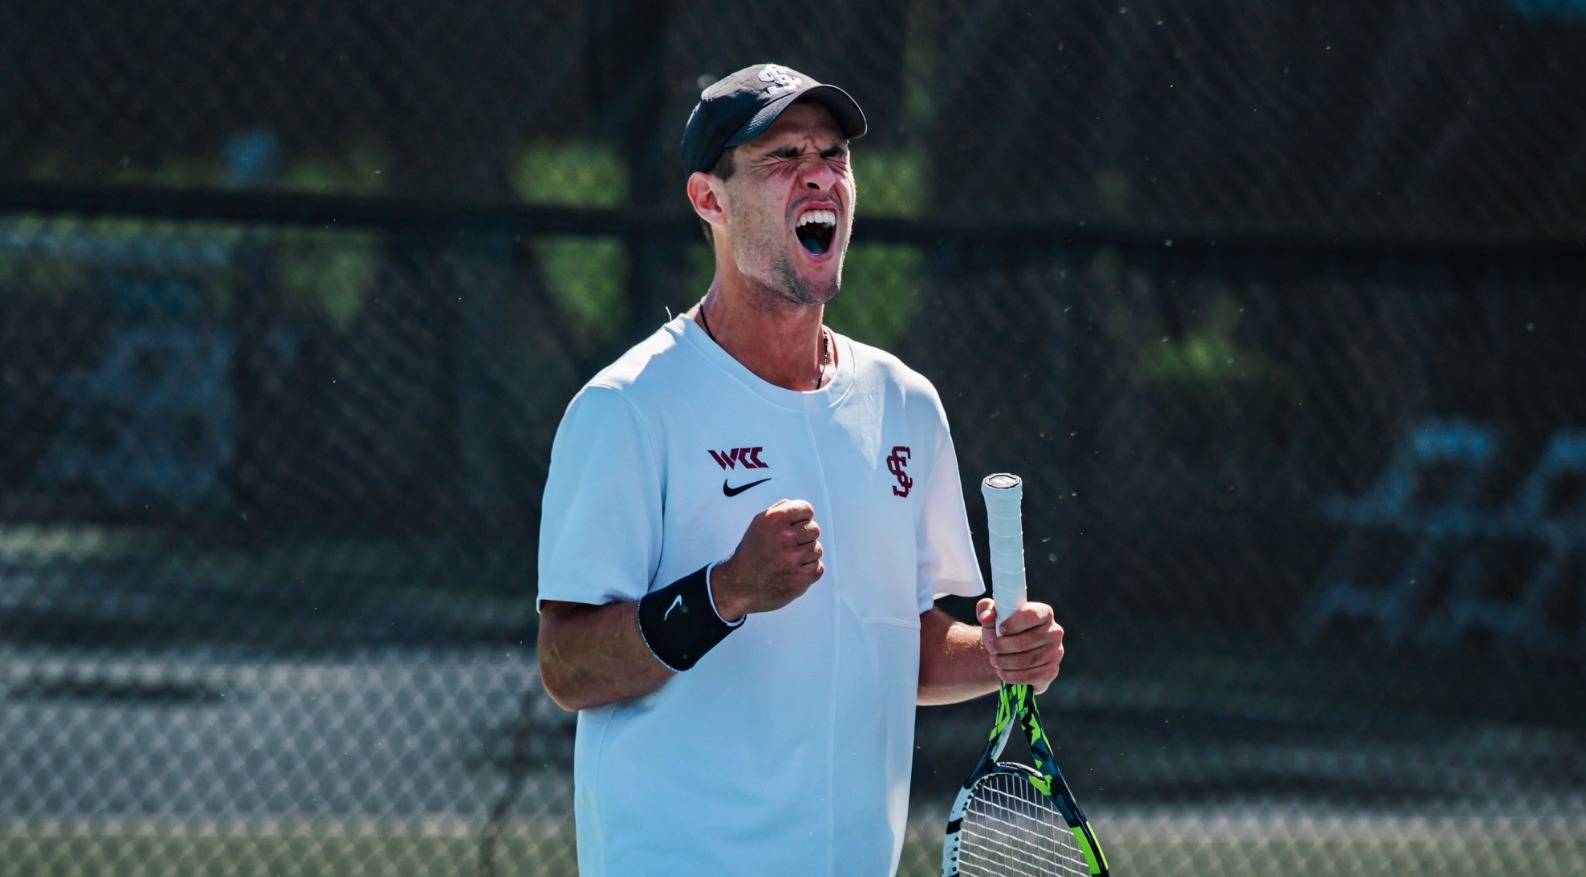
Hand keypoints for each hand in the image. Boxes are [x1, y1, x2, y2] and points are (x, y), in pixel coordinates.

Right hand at [710, 499, 824, 619]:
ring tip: (789, 560)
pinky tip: (794, 571)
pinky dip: (809, 571)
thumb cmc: (749, 555)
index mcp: (774, 520)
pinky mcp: (799, 579)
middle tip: (790, 545)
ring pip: (817, 549)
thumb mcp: (758, 524)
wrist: (739, 585)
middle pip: (814, 529)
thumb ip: (778, 510)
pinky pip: (818, 568)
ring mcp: (792, 559)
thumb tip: (794, 505)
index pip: (806, 509)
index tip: (798, 524)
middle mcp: (784, 537)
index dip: (803, 517)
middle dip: (804, 537)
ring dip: (806, 555)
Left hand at [976, 598, 1064, 694]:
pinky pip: (1029, 676)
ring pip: (1026, 660)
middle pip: (1025, 641)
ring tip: (994, 660)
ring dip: (1004, 662)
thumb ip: (985, 609)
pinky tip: (1002, 672)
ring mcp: (1055, 653)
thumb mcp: (992, 616)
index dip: (1013, 623)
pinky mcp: (1051, 671)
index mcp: (1044, 613)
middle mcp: (1054, 632)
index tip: (1000, 630)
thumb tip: (986, 616)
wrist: (1009, 653)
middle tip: (992, 648)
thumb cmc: (1002, 631)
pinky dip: (1011, 676)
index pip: (1032, 615)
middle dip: (1003, 647)